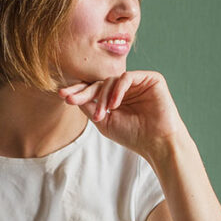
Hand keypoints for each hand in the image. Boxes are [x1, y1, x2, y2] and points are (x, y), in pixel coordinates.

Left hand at [59, 70, 187, 161]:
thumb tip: (71, 95)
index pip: (94, 89)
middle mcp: (126, 88)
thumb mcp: (104, 122)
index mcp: (116, 97)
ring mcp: (138, 82)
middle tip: (70, 99)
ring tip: (102, 114)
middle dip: (83, 91)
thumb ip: (89, 107)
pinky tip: (114, 105)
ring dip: (102, 97)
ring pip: (111, 80)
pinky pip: (126, 77)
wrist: (157, 143)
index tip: (62, 96)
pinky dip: (117, 90)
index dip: (78, 92)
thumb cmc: (133, 136)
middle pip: (99, 82)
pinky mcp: (151, 79)